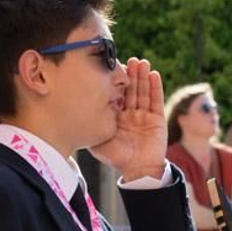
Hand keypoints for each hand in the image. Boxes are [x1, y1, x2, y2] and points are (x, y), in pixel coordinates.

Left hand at [90, 58, 166, 182]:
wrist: (137, 170)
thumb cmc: (117, 158)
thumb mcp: (98, 142)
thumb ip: (91, 128)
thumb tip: (75, 114)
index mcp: (117, 117)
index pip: (116, 95)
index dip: (115, 82)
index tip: (111, 68)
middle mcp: (130, 114)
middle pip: (131, 90)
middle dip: (130, 75)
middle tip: (128, 60)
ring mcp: (144, 115)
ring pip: (143, 92)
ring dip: (143, 77)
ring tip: (141, 62)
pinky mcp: (156, 118)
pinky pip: (156, 100)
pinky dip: (155, 87)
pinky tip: (153, 74)